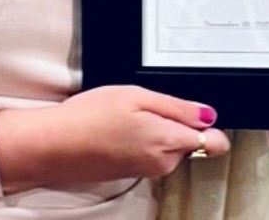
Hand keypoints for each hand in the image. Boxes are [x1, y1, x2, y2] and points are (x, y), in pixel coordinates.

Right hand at [0, 86, 228, 185]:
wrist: (54, 145)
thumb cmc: (90, 117)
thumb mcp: (137, 97)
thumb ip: (177, 108)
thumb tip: (208, 116)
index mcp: (168, 141)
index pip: (214, 142)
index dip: (211, 124)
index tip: (201, 111)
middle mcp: (162, 162)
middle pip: (190, 141)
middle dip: (177, 122)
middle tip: (148, 104)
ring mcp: (146, 170)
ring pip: (170, 147)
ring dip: (159, 130)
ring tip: (130, 114)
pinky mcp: (131, 172)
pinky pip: (151, 153)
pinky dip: (143, 139)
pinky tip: (120, 127)